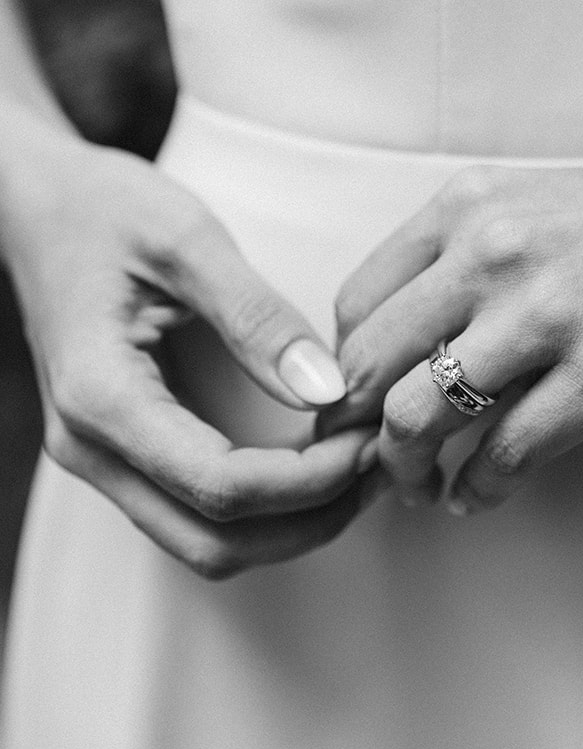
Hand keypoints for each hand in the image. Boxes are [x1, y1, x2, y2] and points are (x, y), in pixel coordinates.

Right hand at [0, 122, 375, 576]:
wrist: (33, 205)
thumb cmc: (104, 208)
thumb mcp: (186, 238)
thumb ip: (257, 316)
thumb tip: (330, 390)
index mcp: (101, 397)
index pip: (221, 487)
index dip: (310, 480)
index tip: (372, 437)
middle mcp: (90, 449)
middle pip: (215, 543)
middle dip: (311, 518)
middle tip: (382, 459)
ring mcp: (100, 460)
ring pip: (206, 544)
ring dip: (293, 523)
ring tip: (363, 463)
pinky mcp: (123, 453)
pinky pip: (197, 513)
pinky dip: (267, 507)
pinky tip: (319, 459)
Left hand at [325, 117, 582, 512]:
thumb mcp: (543, 208)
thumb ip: (471, 264)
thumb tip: (409, 350)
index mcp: (473, 206)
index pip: (357, 305)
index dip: (343, 374)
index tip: (357, 410)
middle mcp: (496, 253)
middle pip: (369, 366)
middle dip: (360, 433)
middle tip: (376, 465)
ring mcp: (551, 314)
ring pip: (419, 416)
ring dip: (410, 472)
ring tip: (426, 488)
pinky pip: (506, 454)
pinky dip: (481, 490)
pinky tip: (483, 494)